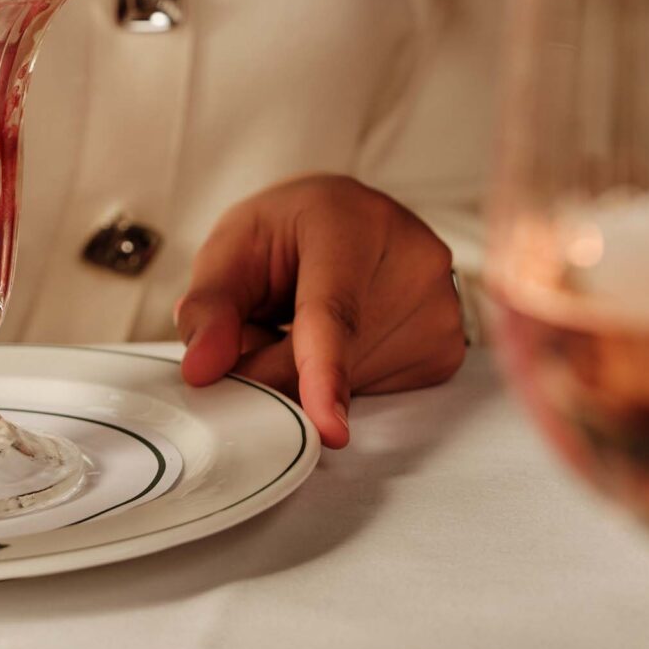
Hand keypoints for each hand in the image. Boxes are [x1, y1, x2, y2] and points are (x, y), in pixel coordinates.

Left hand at [174, 175, 465, 446]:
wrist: (353, 222)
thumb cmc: (289, 233)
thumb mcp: (234, 248)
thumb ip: (210, 306)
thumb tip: (202, 370)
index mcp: (348, 220)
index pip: (334, 310)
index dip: (324, 373)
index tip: (328, 428)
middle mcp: (411, 258)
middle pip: (334, 360)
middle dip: (278, 368)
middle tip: (258, 335)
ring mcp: (440, 305)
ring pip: (354, 384)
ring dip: (311, 377)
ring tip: (310, 320)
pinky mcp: (446, 348)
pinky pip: (378, 393)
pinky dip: (345, 381)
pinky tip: (347, 338)